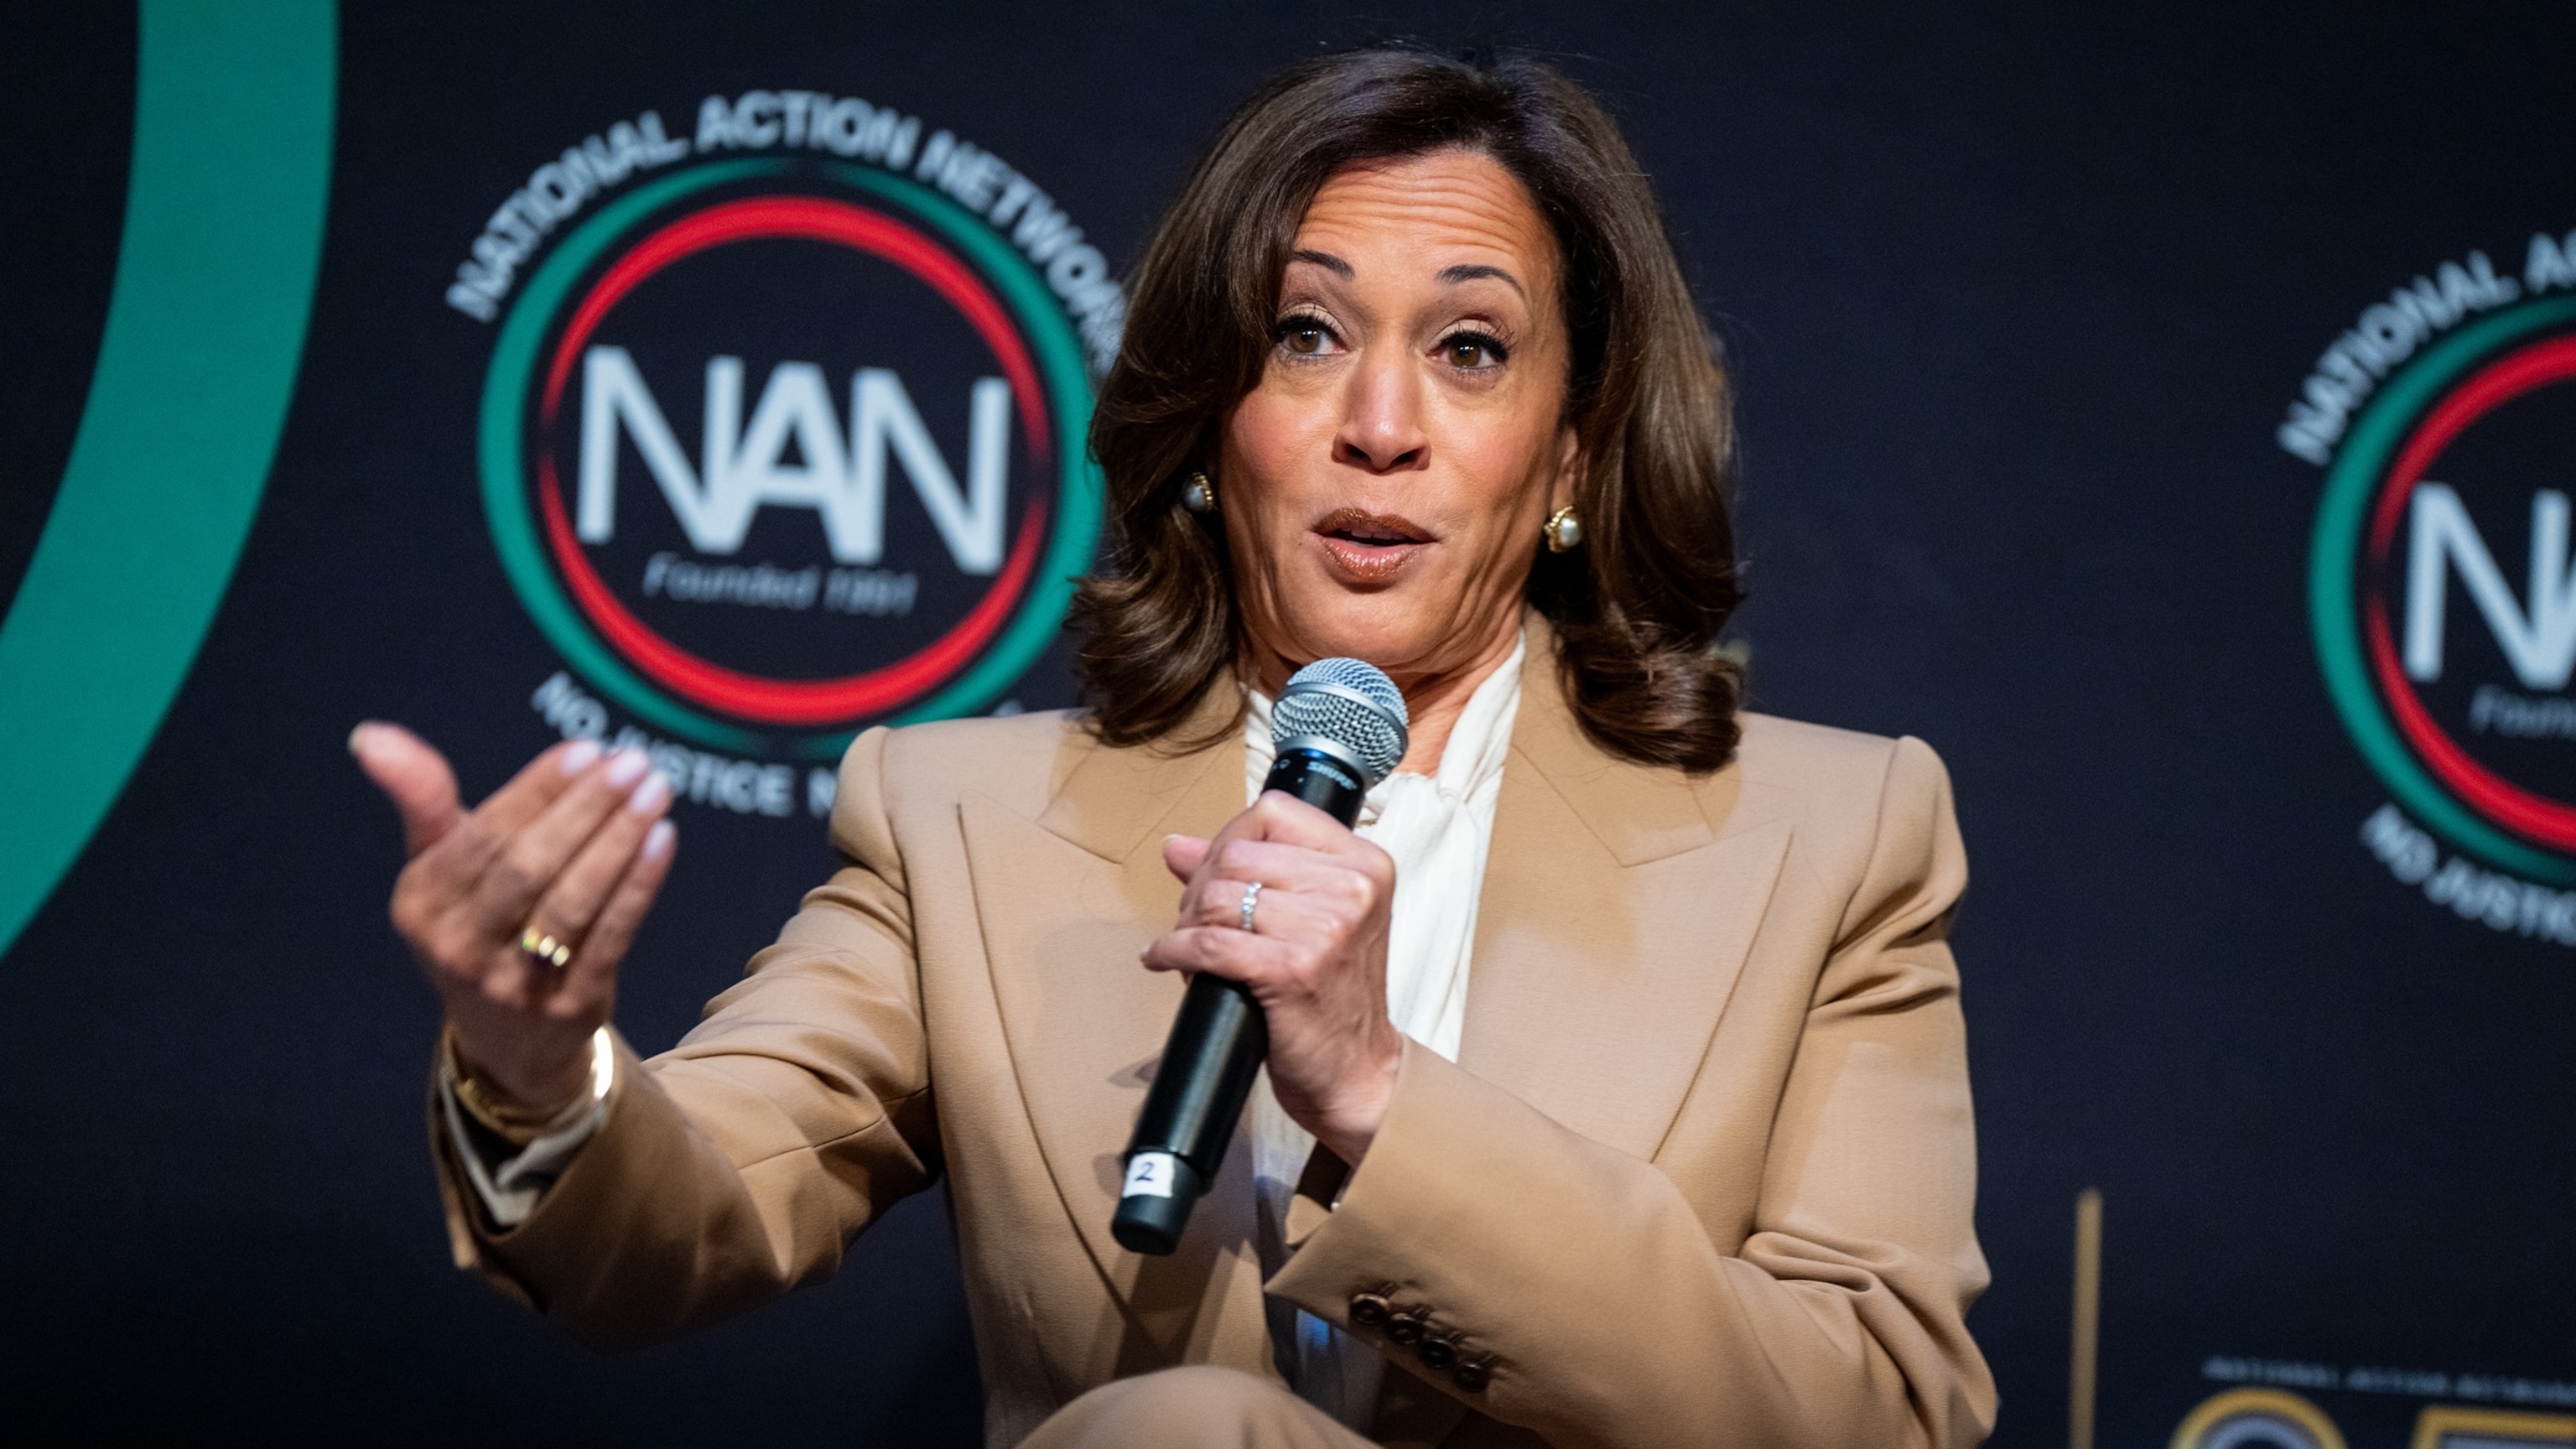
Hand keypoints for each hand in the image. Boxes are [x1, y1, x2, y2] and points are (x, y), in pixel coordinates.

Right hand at [351, 723, 675, 1111]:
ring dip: (619, 840)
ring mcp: (514, 982)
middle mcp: (458, 947)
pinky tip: (662, 839)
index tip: (586, 750)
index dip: (537, 791)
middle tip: (633, 762)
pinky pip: (609, 936)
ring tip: (655, 790)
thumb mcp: (438, 865)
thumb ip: (422, 799)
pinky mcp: (569, 1003)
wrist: (506, 1034)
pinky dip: (639, 885)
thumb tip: (373, 735)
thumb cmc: (475, 920)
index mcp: (421, 903)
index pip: (484, 837)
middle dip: (585, 809)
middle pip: (529, 867)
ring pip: (573, 901)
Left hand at [1145, 792, 1404, 1164]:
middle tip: (1195, 918)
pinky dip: (1173, 952)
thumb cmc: (1333, 997)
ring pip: (1217, 897)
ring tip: (1187, 944)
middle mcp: (1352, 889)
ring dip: (1187, 922)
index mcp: (1364, 864)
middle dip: (1200, 886)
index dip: (1230, 838)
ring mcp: (1326, 929)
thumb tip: (1175, 846)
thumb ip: (1249, 873)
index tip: (1216, 870)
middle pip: (1237, 854)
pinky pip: (1207, 943)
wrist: (1356, 1072)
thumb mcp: (1312, 920)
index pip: (1274, 813)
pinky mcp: (1292, 970)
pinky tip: (1164, 960)